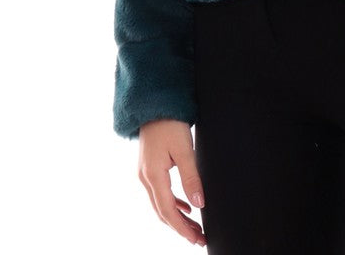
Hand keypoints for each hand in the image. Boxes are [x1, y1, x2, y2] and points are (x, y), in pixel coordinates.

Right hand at [138, 118, 206, 246]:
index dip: (182, 228)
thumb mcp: (184, 149)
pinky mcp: (149, 167)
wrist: (155, 104)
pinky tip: (185, 207)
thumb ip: (191, 177)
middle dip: (181, 227)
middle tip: (199, 238)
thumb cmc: (170, 123)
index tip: (196, 239)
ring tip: (195, 227)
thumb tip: (199, 204)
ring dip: (177, 217)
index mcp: (153, 176)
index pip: (168, 211)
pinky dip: (172, 203)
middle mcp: (145, 178)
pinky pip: (160, 193)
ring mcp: (145, 173)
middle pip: (163, 212)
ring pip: (161, 204)